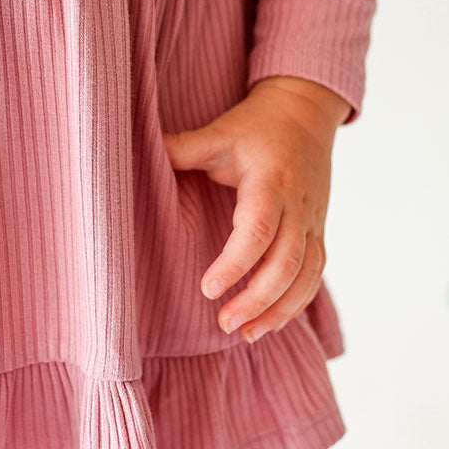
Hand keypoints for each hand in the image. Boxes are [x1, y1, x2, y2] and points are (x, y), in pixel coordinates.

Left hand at [161, 76, 349, 343]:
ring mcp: (312, 221)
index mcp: (271, 182)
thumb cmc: (256, 126)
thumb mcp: (218, 133)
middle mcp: (298, 206)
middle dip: (257, 298)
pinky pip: (314, 274)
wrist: (305, 113)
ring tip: (245, 335)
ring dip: (279, 309)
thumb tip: (131, 152)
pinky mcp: (318, 232)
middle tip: (223, 323)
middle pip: (286, 262)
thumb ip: (181, 148)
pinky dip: (296, 303)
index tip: (208, 289)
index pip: (258, 229)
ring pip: (305, 275)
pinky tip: (270, 324)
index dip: (235, 262)